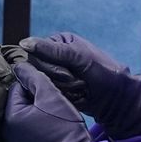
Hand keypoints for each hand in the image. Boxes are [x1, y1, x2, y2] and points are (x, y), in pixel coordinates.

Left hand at [4, 62, 89, 141]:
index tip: (49, 90)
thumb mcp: (50, 94)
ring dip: (34, 112)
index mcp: (9, 116)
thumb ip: (33, 76)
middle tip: (52, 102)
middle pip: (17, 103)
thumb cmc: (64, 126)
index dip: (33, 85)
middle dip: (33, 99)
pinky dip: (34, 127)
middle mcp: (5, 132)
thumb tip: (19, 65)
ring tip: (52, 114)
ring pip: (22, 117)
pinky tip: (48, 127)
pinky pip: (25, 132)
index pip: (16, 88)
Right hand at [19, 32, 140, 139]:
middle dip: (58, 78)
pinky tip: (76, 95)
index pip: (36, 53)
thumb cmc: (103, 73)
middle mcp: (55, 55)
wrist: (117, 99)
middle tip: (78, 81)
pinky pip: (47, 93)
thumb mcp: (78, 57)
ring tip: (79, 88)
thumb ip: (51, 50)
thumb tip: (23, 43)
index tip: (71, 71)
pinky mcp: (58, 88)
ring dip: (62, 88)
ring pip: (41, 83)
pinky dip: (62, 96)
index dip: (51, 66)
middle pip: (37, 69)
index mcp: (59, 42)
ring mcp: (56, 73)